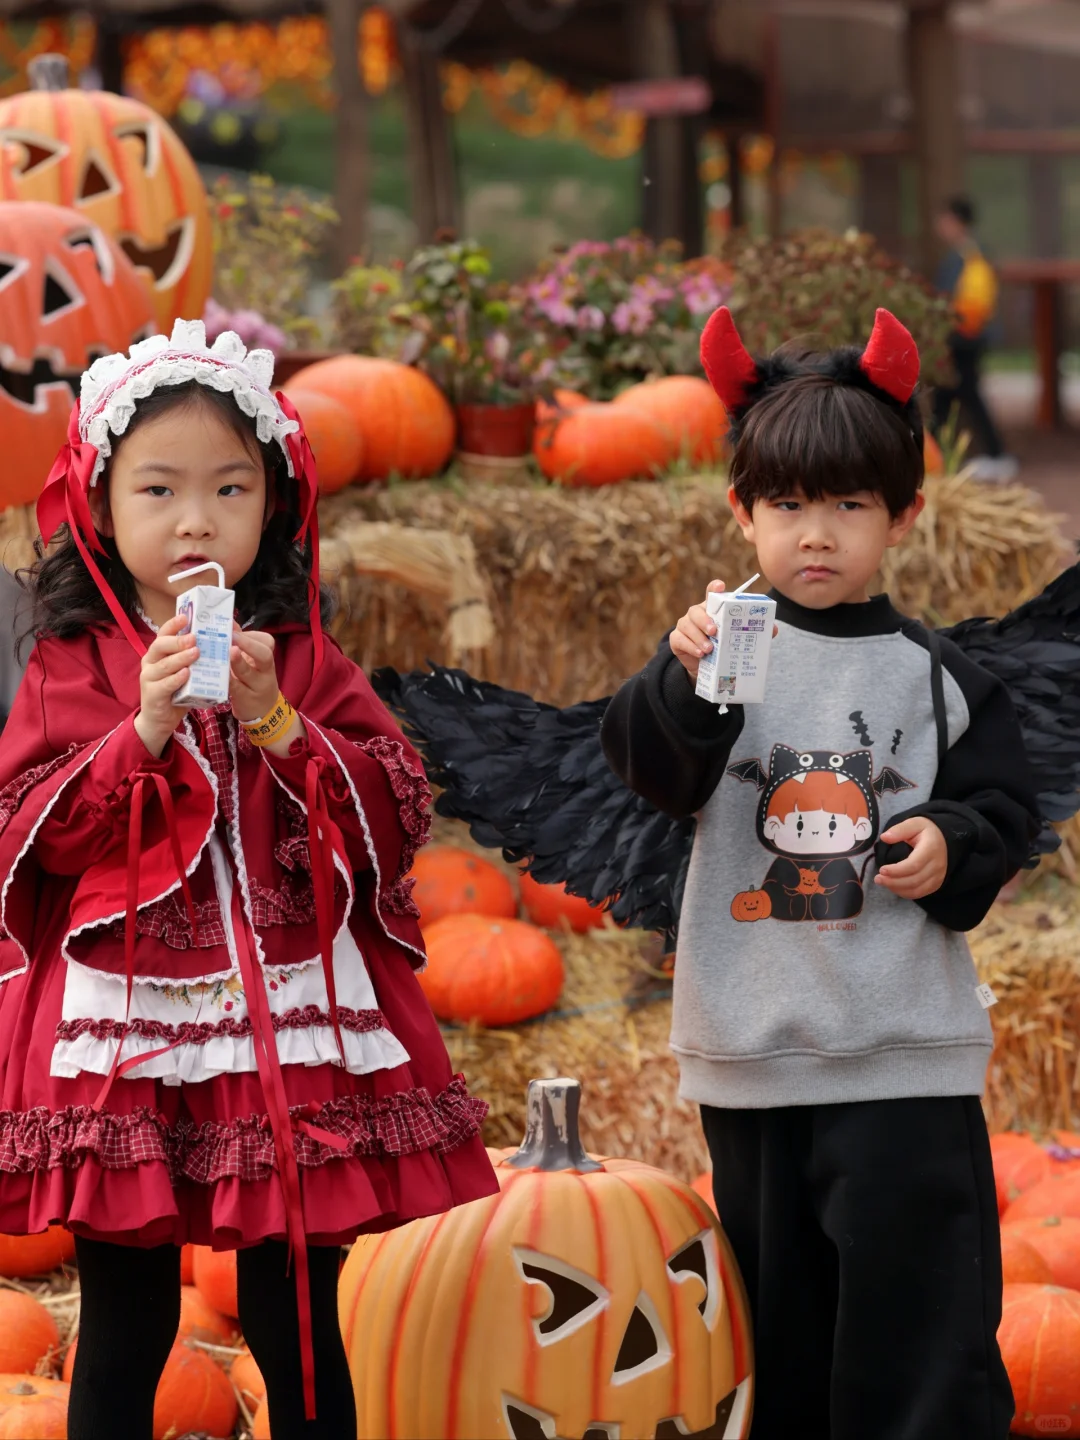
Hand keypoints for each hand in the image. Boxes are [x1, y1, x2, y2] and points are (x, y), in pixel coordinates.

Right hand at [135, 613, 196, 756]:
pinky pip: (164, 685)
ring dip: (180, 658)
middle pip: (160, 646)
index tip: (186, 617)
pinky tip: (186, 675)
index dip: (174, 625)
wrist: (160, 719)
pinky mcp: (152, 695)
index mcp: (158, 653)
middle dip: (178, 641)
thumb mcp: (185, 671)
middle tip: (195, 638)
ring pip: (163, 665)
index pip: (164, 634)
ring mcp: (149, 678)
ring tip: (196, 653)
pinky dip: (176, 679)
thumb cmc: (176, 691)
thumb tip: (217, 642)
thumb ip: (194, 658)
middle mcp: (150, 662)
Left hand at [229, 624, 279, 723]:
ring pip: (249, 673)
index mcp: (266, 658)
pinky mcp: (245, 700)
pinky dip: (228, 681)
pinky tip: (218, 674)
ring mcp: (256, 686)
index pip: (265, 642)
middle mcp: (265, 671)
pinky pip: (236, 689)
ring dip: (237, 662)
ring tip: (227, 652)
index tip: (232, 628)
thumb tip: (228, 621)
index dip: (249, 635)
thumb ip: (241, 642)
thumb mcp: (251, 661)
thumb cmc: (253, 679)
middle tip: (232, 637)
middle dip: (248, 645)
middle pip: (264, 655)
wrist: (264, 711)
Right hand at [670, 579, 778, 680]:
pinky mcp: (677, 640)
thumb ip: (754, 632)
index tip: (720, 586)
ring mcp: (685, 626)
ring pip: (686, 624)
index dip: (714, 588)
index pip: (712, 594)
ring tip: (709, 649)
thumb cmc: (724, 648)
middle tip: (715, 631)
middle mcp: (697, 614)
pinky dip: (690, 646)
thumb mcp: (738, 640)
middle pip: (696, 610)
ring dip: (698, 637)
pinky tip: (701, 654)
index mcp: (712, 610)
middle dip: (705, 620)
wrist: (706, 668)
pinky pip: (680, 639)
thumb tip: (773, 629)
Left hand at [874, 816, 947, 898]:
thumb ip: (899, 830)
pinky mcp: (936, 884)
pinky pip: (920, 893)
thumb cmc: (926, 832)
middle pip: (914, 880)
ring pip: (916, 890)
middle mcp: (937, 865)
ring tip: (883, 882)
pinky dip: (904, 893)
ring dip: (897, 889)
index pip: (914, 865)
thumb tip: (884, 837)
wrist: (944, 840)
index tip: (882, 869)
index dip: (896, 870)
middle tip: (877, 878)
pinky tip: (893, 887)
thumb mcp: (914, 824)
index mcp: (931, 849)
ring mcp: (938, 876)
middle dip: (893, 882)